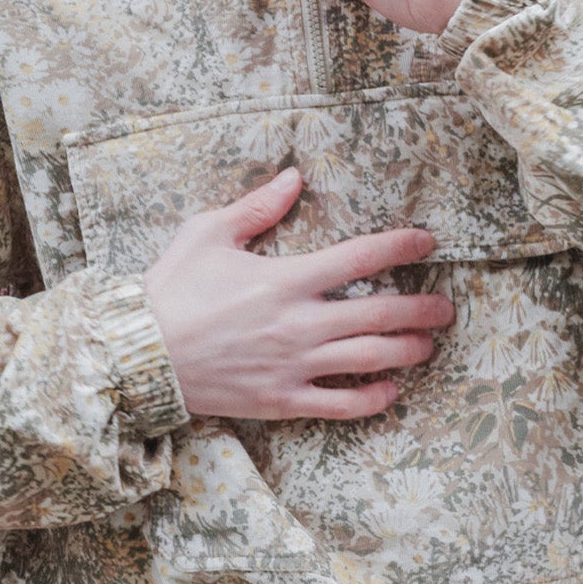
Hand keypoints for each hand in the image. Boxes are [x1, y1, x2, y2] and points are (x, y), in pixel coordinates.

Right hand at [142, 167, 454, 421]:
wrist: (138, 354)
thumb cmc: (169, 291)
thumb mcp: (205, 234)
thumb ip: (256, 208)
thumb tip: (294, 178)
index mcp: (285, 279)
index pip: (362, 256)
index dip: (403, 246)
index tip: (428, 242)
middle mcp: (299, 324)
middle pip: (382, 313)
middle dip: (423, 309)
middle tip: (444, 307)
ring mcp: (294, 366)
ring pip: (371, 358)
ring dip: (409, 350)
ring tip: (426, 345)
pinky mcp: (281, 400)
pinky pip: (341, 405)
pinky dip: (373, 398)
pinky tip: (390, 390)